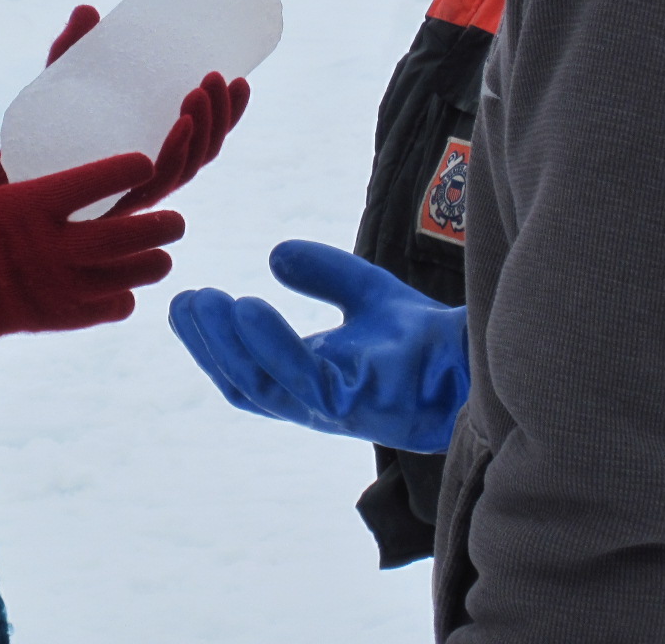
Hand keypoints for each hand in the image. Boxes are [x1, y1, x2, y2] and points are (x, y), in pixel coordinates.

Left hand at [0, 5, 252, 209]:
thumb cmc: (28, 139)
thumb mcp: (55, 90)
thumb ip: (71, 53)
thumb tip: (88, 9)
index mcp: (148, 156)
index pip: (203, 141)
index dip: (230, 115)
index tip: (240, 78)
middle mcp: (142, 179)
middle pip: (200, 154)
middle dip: (220, 117)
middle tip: (214, 76)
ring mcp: (125, 194)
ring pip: (182, 170)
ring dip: (202, 130)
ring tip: (199, 90)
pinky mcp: (105, 201)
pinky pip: (148, 185)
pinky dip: (170, 155)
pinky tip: (180, 129)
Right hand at [0, 114, 185, 352]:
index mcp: (33, 204)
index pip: (100, 180)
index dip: (131, 169)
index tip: (146, 161)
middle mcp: (54, 245)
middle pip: (129, 234)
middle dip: (161, 226)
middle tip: (176, 220)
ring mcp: (56, 285)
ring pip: (126, 277)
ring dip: (149, 264)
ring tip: (161, 256)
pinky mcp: (50, 317)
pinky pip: (102, 311)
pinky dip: (119, 300)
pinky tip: (124, 293)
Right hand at [169, 240, 468, 453]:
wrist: (480, 359)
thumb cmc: (425, 339)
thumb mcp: (365, 290)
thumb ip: (324, 273)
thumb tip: (274, 255)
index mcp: (310, 382)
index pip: (247, 374)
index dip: (211, 345)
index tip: (187, 302)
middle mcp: (316, 403)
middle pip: (244, 385)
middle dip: (208, 345)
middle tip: (184, 299)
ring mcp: (335, 409)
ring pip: (262, 386)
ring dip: (227, 344)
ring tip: (206, 301)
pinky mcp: (359, 404)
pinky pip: (302, 379)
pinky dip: (270, 345)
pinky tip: (249, 307)